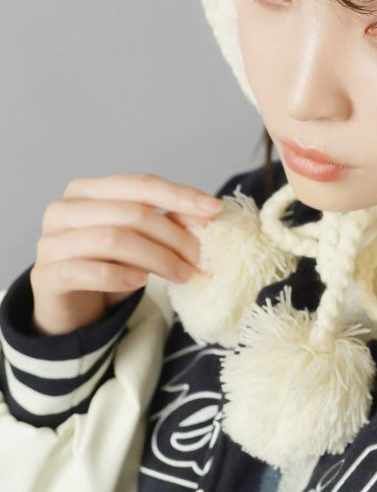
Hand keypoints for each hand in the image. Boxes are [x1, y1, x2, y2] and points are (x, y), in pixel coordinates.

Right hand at [29, 173, 222, 334]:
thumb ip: (166, 221)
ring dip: (157, 259)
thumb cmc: (107, 264)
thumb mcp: (140, 240)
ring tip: (183, 274)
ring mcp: (51, 242)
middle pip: (132, 213)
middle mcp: (65, 209)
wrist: (68, 307)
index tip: (214, 210)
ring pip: (113, 239)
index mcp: (88, 190)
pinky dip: (119, 275)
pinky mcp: (46, 275)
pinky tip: (140, 282)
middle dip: (174, 236)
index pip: (140, 184)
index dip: (180, 195)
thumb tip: (207, 212)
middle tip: (200, 259)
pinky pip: (86, 270)